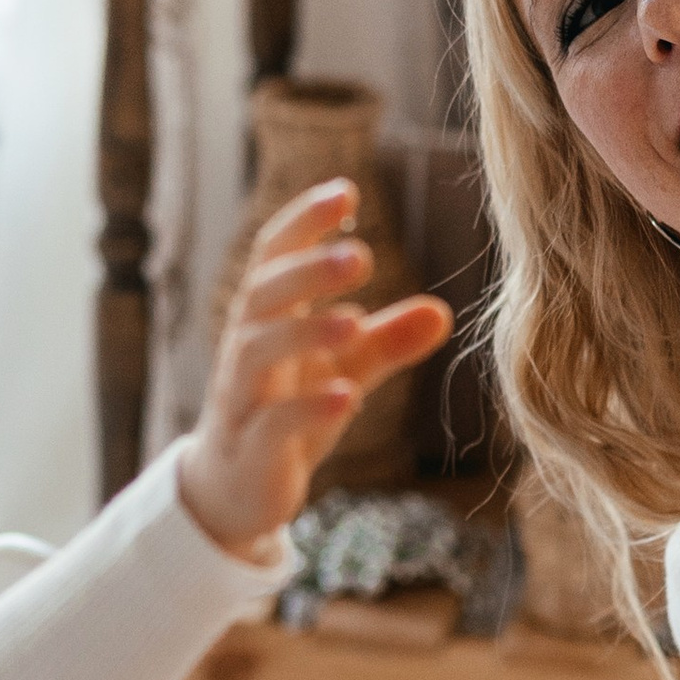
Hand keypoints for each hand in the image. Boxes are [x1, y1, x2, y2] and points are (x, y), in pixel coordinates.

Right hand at [180, 179, 450, 560]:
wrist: (237, 489)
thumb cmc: (287, 413)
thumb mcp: (344, 371)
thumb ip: (387, 341)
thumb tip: (443, 311)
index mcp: (267, 317)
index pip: (275, 254)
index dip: (305, 221)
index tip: (347, 190)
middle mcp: (246, 348)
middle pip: (261, 294)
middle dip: (306, 271)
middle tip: (361, 255)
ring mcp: (242, 399)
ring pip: (255, 353)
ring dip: (303, 332)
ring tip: (352, 321)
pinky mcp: (249, 449)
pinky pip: (270, 424)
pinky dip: (304, 409)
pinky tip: (346, 396)